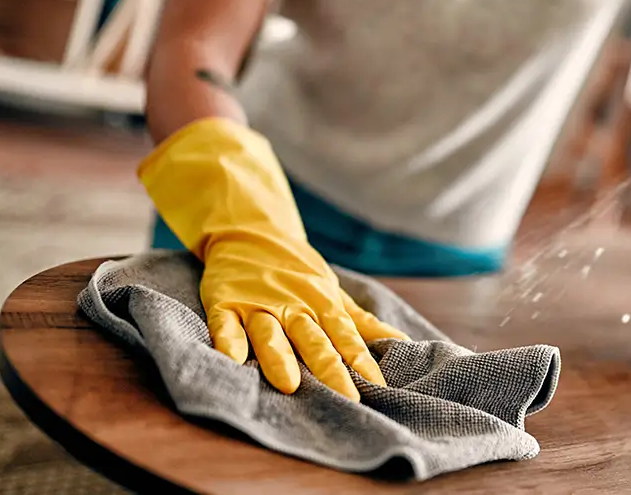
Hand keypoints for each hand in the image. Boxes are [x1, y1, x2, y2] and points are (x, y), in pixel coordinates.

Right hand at [139, 118, 407, 396]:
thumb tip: (403, 343)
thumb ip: (362, 323)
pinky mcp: (226, 302)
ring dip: (280, 357)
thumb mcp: (333, 294)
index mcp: (321, 305)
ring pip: (271, 333)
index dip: (362, 362)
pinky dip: (228, 340)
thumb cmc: (298, 273)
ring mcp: (259, 304)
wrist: (251, 232)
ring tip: (289, 385)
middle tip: (345, 398)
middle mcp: (293, 306)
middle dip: (330, 369)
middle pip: (313, 341)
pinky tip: (231, 360)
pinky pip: (226, 323)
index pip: (346, 337)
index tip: (378, 388)